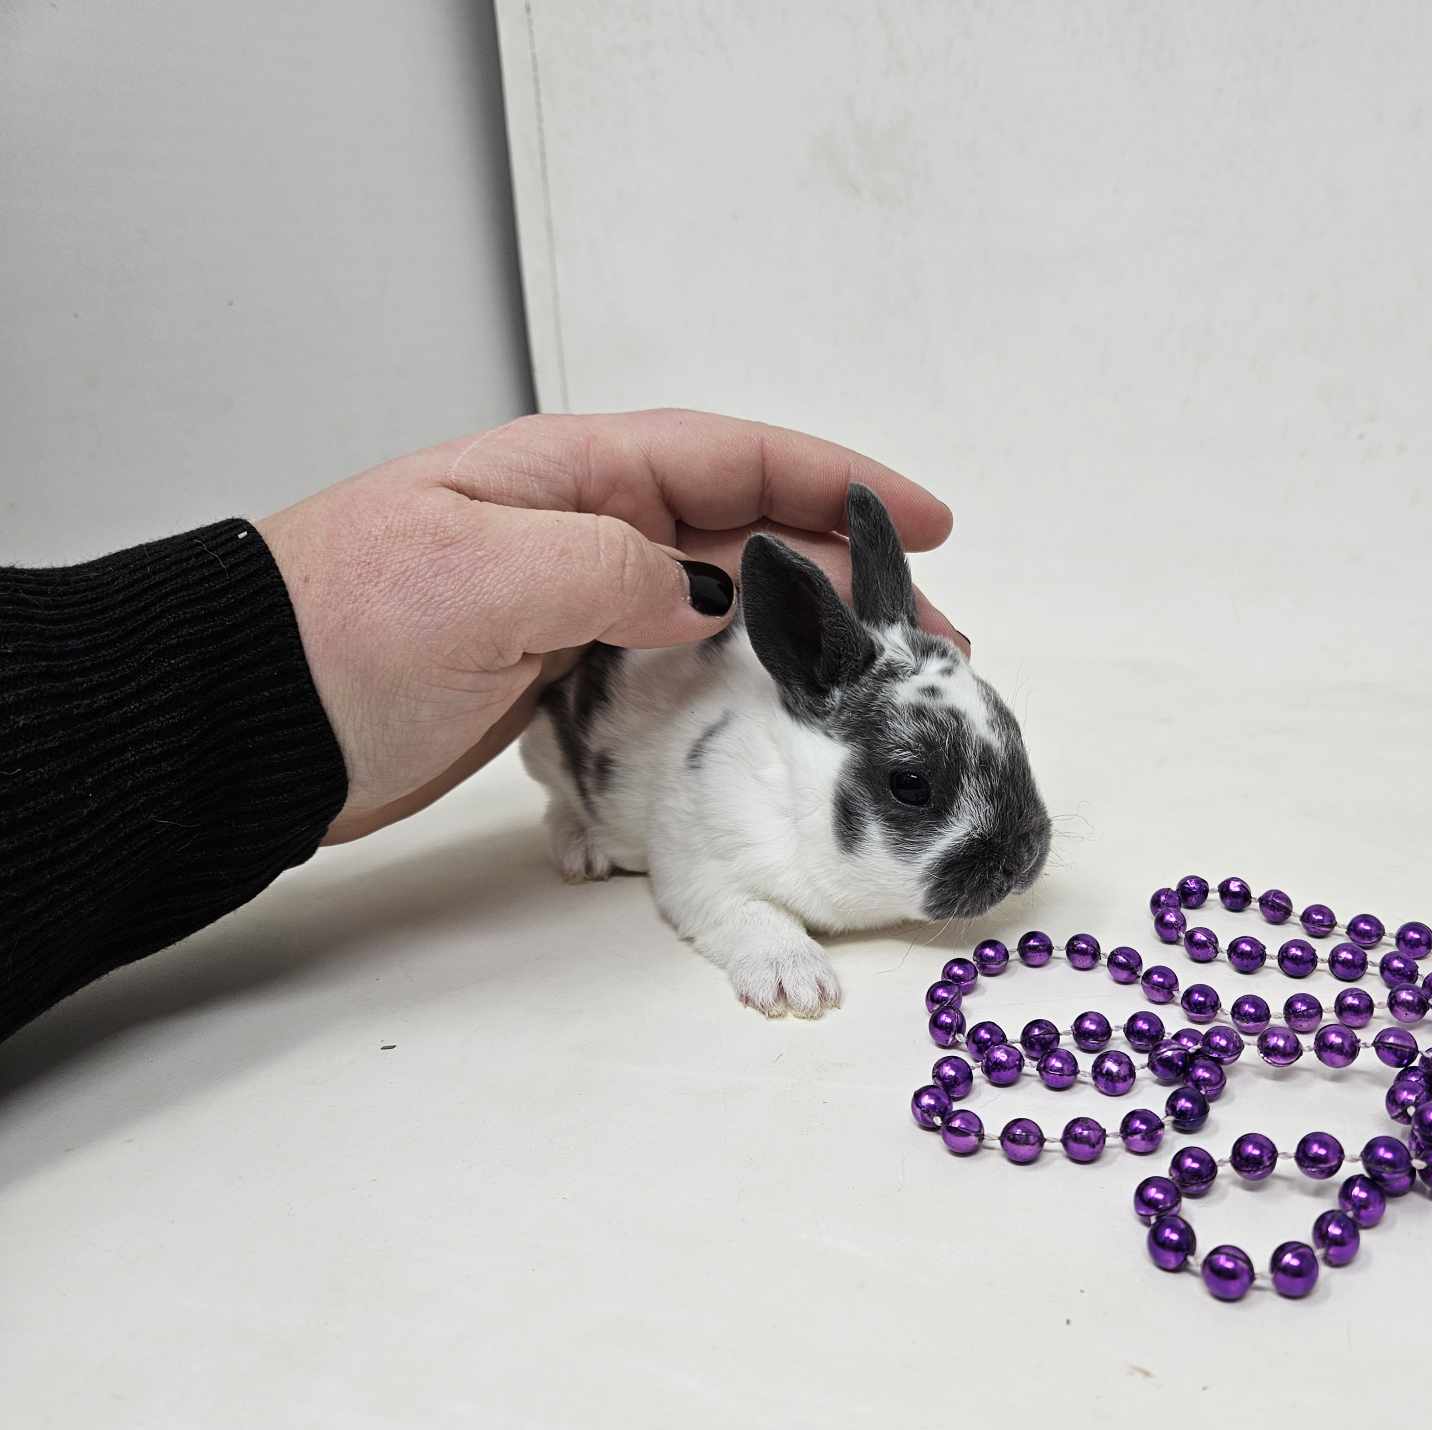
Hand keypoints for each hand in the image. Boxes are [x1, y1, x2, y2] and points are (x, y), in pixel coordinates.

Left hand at [255, 409, 960, 844]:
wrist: (251, 720)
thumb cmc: (344, 627)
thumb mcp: (487, 577)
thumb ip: (616, 572)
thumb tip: (711, 599)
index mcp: (573, 473)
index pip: (734, 460)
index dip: (836, 483)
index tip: (921, 518)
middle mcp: (587, 528)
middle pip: (748, 537)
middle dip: (846, 577)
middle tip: (931, 637)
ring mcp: (577, 604)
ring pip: (723, 610)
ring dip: (806, 640)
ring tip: (880, 684)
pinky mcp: (563, 676)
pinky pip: (678, 671)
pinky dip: (740, 689)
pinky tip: (786, 717)